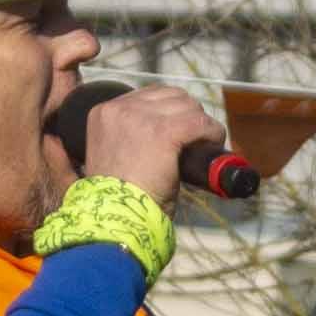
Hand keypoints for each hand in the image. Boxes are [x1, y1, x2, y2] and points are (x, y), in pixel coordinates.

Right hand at [65, 83, 217, 204]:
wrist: (116, 219)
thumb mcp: (112, 158)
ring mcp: (141, 118)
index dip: (171, 111)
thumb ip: (125, 140)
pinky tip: (214, 144)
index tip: (180, 131)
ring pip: (188, 106)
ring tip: (203, 145)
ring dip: (200, 124)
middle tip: (195, 139)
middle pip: (171, 95)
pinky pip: (199, 122)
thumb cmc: (116, 201)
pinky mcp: (164, 132)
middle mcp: (119, 109)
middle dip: (188, 114)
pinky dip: (212, 133)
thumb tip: (139, 138)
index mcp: (102, 113)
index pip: (148, 96)